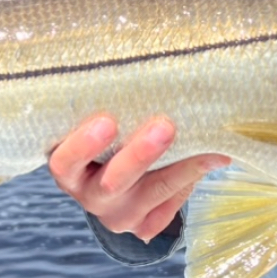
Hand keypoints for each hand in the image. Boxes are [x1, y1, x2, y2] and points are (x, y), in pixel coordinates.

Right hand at [48, 114, 230, 240]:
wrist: (116, 174)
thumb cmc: (108, 130)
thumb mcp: (97, 116)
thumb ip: (109, 97)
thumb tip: (138, 51)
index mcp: (68, 169)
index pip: (65, 162)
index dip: (83, 146)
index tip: (107, 120)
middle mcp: (89, 196)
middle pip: (112, 183)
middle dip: (140, 156)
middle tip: (165, 127)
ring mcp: (118, 216)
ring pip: (151, 195)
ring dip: (181, 169)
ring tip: (209, 148)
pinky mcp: (145, 226)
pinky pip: (170, 208)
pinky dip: (191, 181)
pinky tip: (212, 160)